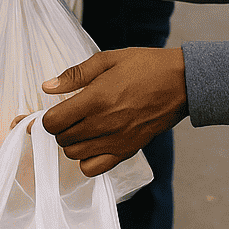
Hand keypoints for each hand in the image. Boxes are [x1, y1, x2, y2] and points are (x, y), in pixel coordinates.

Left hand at [40, 47, 187, 176]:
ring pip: (74, 154)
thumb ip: (75, 75)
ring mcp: (116, 140)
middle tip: (71, 115)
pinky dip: (87, 160)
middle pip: (62, 139)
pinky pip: (94, 168)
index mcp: (95, 99)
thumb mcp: (108, 60)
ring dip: (72, 143)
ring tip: (83, 127)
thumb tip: (47, 86)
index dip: (49, 117)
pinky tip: (94, 143)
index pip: (53, 122)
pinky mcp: (127, 150)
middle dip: (60, 128)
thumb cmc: (145, 67)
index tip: (57, 109)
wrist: (181, 83)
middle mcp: (103, 124)